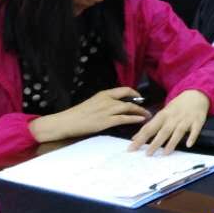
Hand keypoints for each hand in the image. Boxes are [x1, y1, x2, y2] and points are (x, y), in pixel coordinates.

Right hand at [30, 87, 150, 143]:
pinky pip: (125, 119)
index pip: (124, 90)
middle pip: (129, 100)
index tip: (140, 98)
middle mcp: (107, 100)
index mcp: (103, 94)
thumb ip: (104, 102)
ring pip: (129, 108)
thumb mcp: (92, 103)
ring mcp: (107, 110)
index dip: (134, 94)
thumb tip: (115, 105)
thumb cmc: (77, 114)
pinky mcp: (106, 121)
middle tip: (147, 109)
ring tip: (147, 116)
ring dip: (140, 112)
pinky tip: (140, 120)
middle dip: (140, 104)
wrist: (66, 122)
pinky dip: (134, 119)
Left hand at [128, 90, 210, 153]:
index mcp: (163, 115)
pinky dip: (192, 137)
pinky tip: (188, 144)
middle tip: (148, 154)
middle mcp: (174, 118)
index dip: (140, 138)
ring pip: (178, 132)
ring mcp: (186, 119)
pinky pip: (195, 130)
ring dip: (172, 142)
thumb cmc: (177, 106)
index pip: (149, 128)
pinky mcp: (198, 121)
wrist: (196, 94)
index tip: (132, 148)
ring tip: (165, 153)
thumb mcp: (163, 113)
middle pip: (163, 131)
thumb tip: (136, 137)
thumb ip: (151, 125)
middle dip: (155, 143)